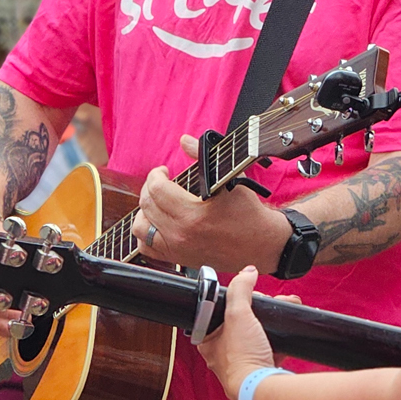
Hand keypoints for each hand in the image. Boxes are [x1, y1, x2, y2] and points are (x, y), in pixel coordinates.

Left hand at [133, 137, 291, 276]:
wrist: (260, 244)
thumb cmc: (248, 213)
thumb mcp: (229, 178)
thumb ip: (203, 157)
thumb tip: (185, 140)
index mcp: (192, 214)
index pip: (156, 189)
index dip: (156, 175)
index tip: (164, 171)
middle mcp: (180, 234)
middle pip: (147, 205)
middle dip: (150, 188)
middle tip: (161, 182)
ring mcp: (177, 249)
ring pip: (140, 228)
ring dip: (145, 211)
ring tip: (157, 202)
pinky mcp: (179, 259)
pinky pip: (147, 249)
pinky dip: (147, 234)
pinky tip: (157, 223)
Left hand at [197, 265, 278, 399]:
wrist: (263, 388)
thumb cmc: (242, 357)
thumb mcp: (238, 314)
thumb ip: (240, 289)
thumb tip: (247, 272)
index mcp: (208, 341)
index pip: (217, 312)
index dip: (234, 300)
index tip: (247, 296)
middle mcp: (222, 353)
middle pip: (240, 321)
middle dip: (258, 310)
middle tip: (266, 305)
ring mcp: (242, 362)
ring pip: (256, 333)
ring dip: (269, 323)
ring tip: (279, 313)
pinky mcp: (260, 368)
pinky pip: (269, 348)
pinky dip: (278, 340)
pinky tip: (285, 332)